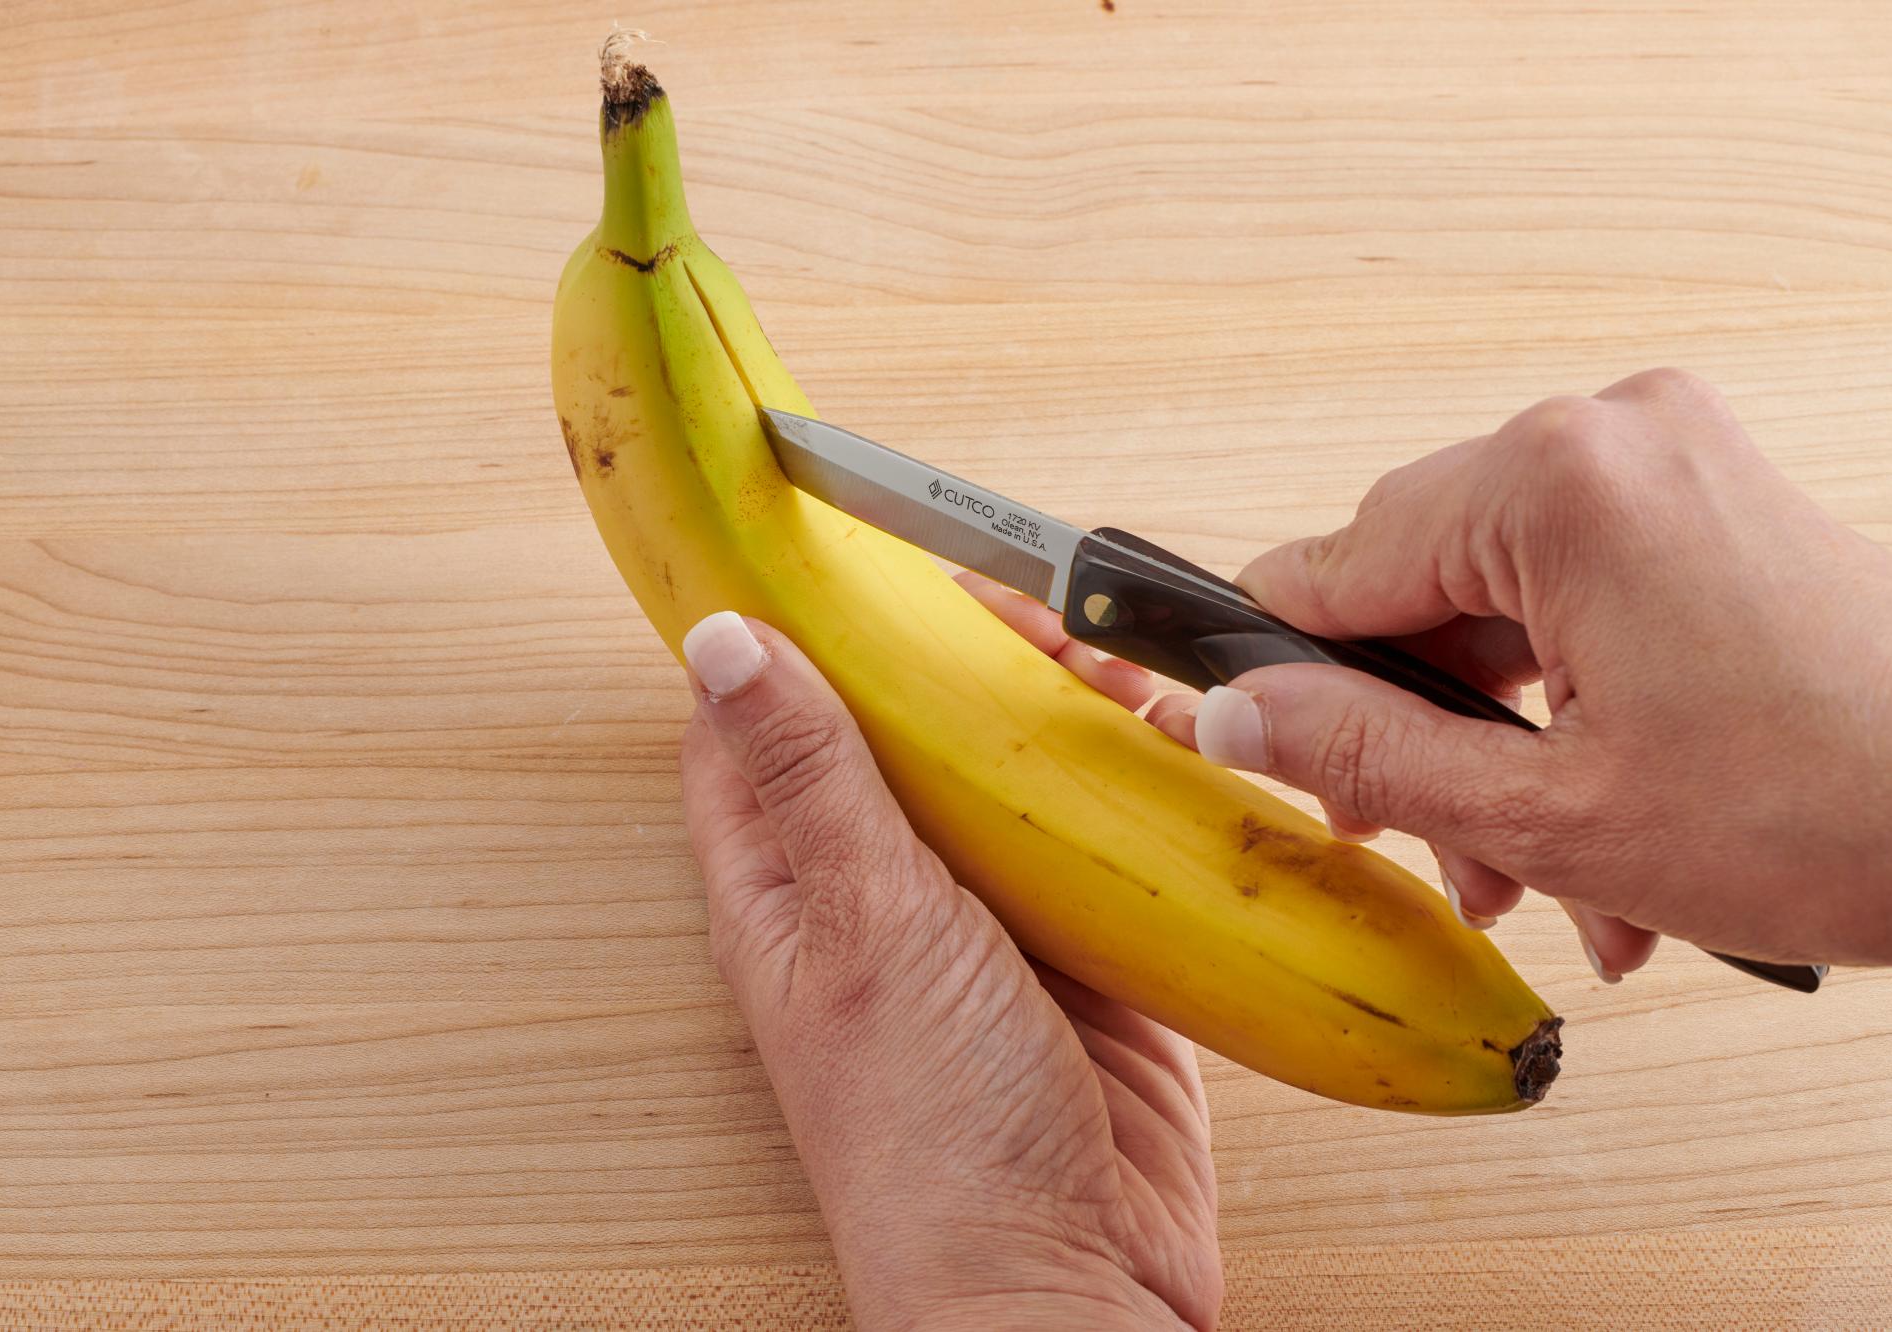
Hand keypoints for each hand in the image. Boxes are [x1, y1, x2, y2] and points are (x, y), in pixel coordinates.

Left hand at [678, 597, 1220, 1329]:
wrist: (1066, 1281)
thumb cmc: (933, 1135)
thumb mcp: (864, 922)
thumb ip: (811, 775)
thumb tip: (720, 639)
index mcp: (789, 887)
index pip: (763, 721)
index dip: (800, 627)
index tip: (858, 554)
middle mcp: (881, 898)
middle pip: (907, 734)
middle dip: (962, 658)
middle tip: (1026, 614)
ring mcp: (988, 928)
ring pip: (1013, 778)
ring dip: (1057, 712)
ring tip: (1108, 662)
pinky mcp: (1088, 960)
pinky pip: (1106, 845)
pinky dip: (1138, 787)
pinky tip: (1171, 743)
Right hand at [1153, 368, 1891, 976]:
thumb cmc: (1839, 813)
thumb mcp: (1547, 813)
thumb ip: (1362, 754)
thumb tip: (1229, 716)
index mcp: (1555, 483)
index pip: (1333, 559)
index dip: (1279, 669)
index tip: (1251, 743)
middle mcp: (1611, 439)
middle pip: (1417, 583)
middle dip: (1414, 732)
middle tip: (1427, 849)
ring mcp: (1672, 461)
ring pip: (1499, 605)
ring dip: (1496, 744)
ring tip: (1535, 875)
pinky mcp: (1712, 501)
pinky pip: (1579, 595)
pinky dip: (1566, 706)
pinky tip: (1594, 830)